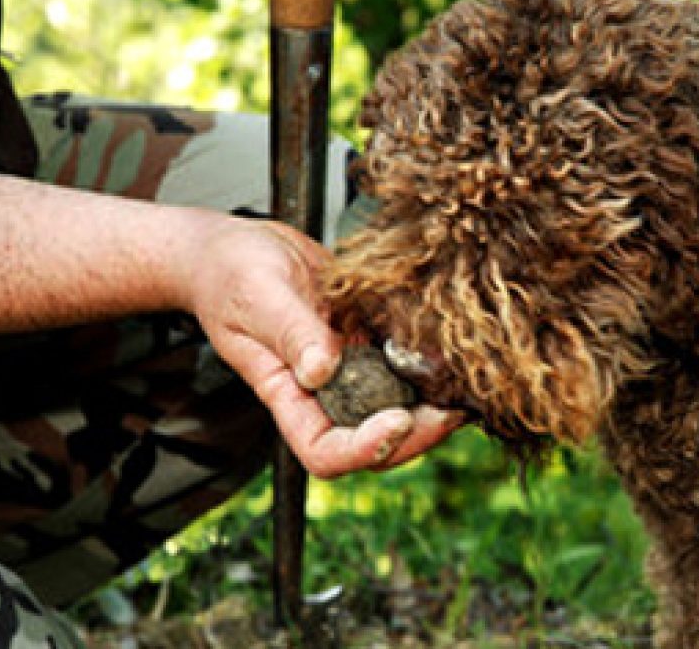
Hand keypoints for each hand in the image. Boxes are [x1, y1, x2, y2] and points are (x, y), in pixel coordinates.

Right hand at [178, 213, 460, 477]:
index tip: (397, 419)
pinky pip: (405, 365)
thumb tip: (322, 370)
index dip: (365, 449)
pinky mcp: (369, 340)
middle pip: (374, 441)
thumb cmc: (232, 275)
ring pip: (398, 406)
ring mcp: (351, 367)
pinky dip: (432, 364)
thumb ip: (292, 333)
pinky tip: (456, 349)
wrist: (238, 247)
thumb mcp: (258, 296)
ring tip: (467, 384)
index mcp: (287, 394)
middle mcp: (323, 391)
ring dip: (434, 403)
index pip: (325, 451)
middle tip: (453, 408)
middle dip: (417, 433)